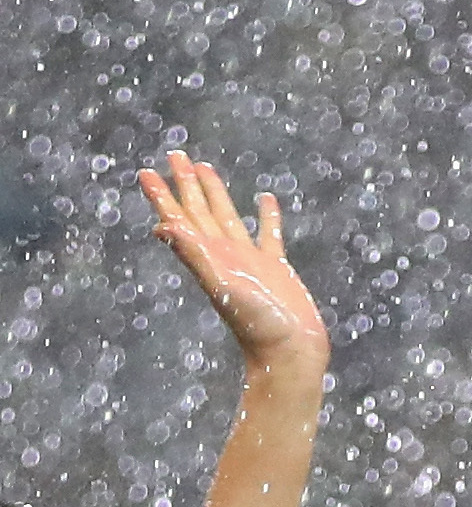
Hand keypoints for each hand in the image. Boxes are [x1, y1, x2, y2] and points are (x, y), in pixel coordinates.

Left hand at [138, 154, 326, 367]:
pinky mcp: (275, 266)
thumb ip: (193, 255)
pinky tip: (265, 199)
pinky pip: (268, 233)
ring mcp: (249, 259)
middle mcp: (223, 254)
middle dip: (185, 184)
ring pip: (227, 216)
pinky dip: (266, 215)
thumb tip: (161, 226)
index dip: (163, 195)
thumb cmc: (258, 324)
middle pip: (199, 210)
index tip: (147, 171)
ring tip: (207, 167)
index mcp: (208, 255)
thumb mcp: (222, 286)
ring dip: (216, 192)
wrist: (290, 351)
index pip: (180, 218)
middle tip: (175, 155)